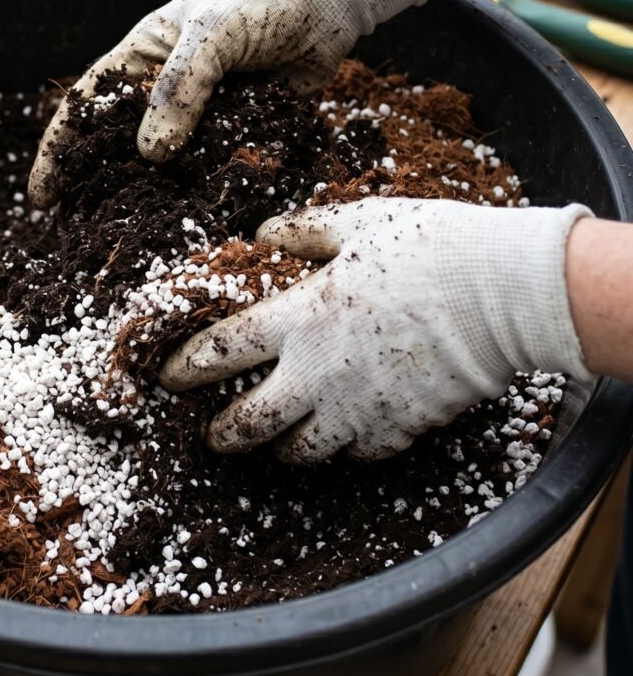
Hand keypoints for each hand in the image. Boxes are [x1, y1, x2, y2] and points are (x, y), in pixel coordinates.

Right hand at [28, 0, 427, 207]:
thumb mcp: (212, 32)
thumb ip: (180, 89)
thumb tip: (150, 156)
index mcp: (143, 57)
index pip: (86, 108)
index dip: (59, 151)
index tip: (42, 196)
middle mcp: (168, 91)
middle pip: (123, 146)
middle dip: (103, 186)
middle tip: (86, 234)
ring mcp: (205, 115)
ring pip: (171, 165)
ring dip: (157, 198)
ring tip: (140, 239)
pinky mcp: (243, 131)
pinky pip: (218, 168)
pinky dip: (209, 192)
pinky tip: (199, 222)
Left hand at [159, 198, 593, 462]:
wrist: (506, 293)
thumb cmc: (430, 248)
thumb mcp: (358, 222)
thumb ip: (303, 230)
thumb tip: (264, 232)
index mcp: (300, 318)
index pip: (223, 350)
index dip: (187, 366)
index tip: (169, 378)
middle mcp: (318, 373)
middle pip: (250, 422)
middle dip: (222, 433)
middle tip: (211, 435)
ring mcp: (358, 408)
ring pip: (300, 452)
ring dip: (280, 450)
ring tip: (274, 444)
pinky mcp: (399, 429)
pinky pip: (358, 453)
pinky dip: (344, 448)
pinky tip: (343, 435)